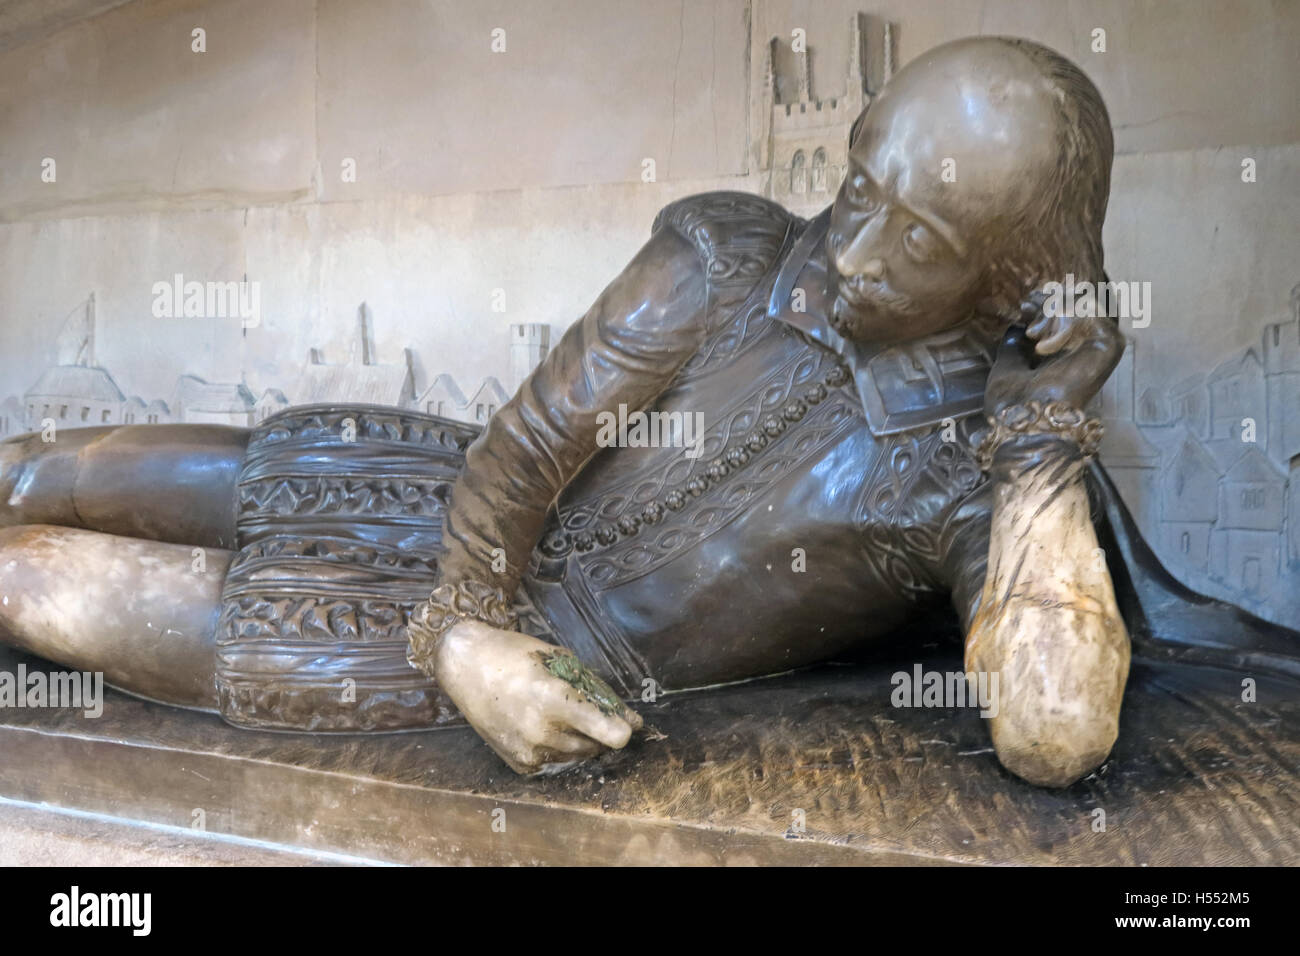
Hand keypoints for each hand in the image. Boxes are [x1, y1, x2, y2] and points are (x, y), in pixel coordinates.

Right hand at [431, 619, 642, 774]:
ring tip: (560, 713)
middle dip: (600, 730)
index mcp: (555, 700)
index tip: (627, 723)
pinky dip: (558, 747)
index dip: (623, 729)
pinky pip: (555, 761)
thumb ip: (596, 692)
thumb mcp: (560, 662)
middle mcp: (542, 731)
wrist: (466, 667)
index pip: (610, 734)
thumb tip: (632, 722)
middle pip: (597, 745)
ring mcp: (529, 751)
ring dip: (580, 739)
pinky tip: (543, 724)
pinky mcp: (519, 764)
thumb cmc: (516, 655)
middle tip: (585, 708)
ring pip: (578, 755)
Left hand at [985, 289, 1123, 417]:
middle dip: (1050, 300)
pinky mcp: (1109, 345)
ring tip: (1035, 334)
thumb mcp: (1008, 365)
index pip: (1070, 312)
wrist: (1023, 421)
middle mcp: (1088, 348)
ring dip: (1053, 310)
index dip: (1048, 302)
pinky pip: (1090, 311)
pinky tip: (1045, 346)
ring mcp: (1101, 346)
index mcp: (1069, 354)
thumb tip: (1017, 326)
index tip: (1025, 306)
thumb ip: (1016, 346)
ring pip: (1085, 302)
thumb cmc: (1013, 404)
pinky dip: (1062, 321)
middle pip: (1080, 301)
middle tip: (1028, 309)